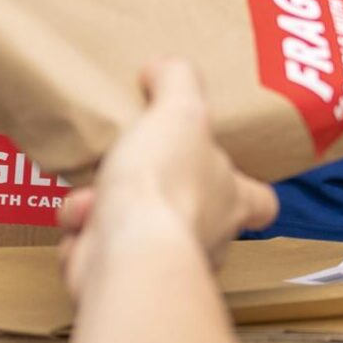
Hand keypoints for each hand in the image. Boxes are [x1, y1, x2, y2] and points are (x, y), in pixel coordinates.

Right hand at [59, 60, 279, 287]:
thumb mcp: (180, 111)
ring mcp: (163, 260)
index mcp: (231, 199)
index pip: (260, 201)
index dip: (248, 186)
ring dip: (103, 205)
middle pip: (188, 211)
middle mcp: (206, 236)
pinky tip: (81, 219)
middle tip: (129, 166)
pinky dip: (82, 231)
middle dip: (150, 188)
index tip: (228, 170)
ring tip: (94, 195)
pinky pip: (97, 248)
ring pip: (133, 227)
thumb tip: (163, 67)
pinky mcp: (121, 275)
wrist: (126, 250)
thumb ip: (178, 82)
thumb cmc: (165, 184)